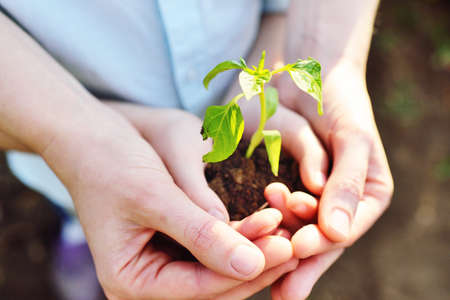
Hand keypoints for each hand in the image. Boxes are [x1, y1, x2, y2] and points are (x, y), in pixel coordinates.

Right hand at [45, 103, 296, 298]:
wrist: (91, 136)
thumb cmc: (111, 161)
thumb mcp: (154, 196)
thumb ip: (201, 233)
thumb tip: (251, 266)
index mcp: (130, 280)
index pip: (199, 288)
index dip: (245, 270)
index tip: (286, 247)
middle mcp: (146, 281)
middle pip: (214, 285)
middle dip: (255, 263)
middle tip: (296, 240)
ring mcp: (161, 262)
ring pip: (218, 268)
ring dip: (252, 249)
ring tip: (286, 226)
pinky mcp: (174, 243)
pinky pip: (213, 248)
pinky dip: (239, 236)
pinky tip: (266, 219)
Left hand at [264, 61, 393, 298]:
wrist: (304, 68)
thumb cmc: (337, 99)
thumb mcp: (353, 137)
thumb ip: (348, 183)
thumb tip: (338, 233)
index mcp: (363, 197)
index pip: (343, 232)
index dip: (322, 245)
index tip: (300, 248)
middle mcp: (333, 203)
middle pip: (314, 240)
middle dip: (295, 250)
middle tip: (276, 256)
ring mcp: (303, 195)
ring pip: (288, 227)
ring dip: (276, 229)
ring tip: (267, 214)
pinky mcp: (274, 182)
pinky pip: (266, 209)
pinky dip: (258, 214)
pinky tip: (248, 221)